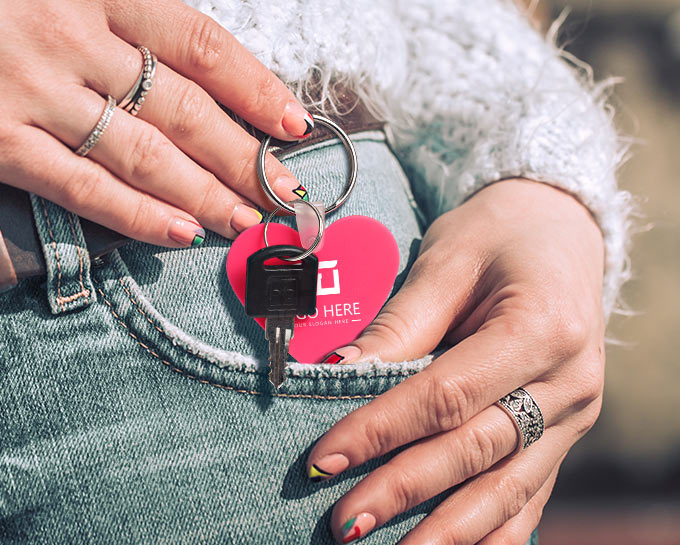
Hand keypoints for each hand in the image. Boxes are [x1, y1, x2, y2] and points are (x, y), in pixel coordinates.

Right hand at [0, 0, 312, 246]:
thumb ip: (129, 17)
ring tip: (248, 219)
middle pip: (185, 111)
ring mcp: (32, 94)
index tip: (294, 124)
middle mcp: (71, 39)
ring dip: (206, 194)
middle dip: (245, 158)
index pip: (200, 45)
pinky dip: (136, 215)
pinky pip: (81, 187)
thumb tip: (200, 71)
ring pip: (145, 156)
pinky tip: (181, 234)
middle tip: (287, 192)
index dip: (255, 88)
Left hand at [308, 179, 605, 543]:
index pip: (446, 396)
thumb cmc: (499, 236)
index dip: (381, 431)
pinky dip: (493, 532)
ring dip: (449, 531)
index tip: (324, 459)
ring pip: (508, 488)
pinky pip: (532, 495)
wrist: (560, 231)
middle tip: (343, 524)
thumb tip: (337, 376)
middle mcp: (569, 381)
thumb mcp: (448, 261)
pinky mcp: (567, 431)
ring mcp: (575, 413)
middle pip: (474, 450)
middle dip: (403, 491)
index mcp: (541, 327)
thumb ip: (400, 324)